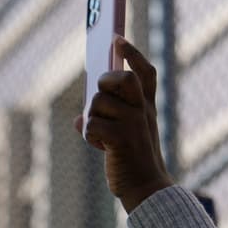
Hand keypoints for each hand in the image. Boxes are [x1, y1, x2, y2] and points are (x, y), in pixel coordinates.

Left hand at [74, 37, 173, 212]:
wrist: (147, 188)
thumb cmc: (133, 160)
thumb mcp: (126, 135)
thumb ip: (108, 120)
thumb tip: (79, 118)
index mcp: (147, 107)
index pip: (144, 73)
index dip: (131, 54)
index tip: (116, 39)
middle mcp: (143, 111)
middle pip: (121, 78)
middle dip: (105, 82)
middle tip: (102, 100)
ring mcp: (134, 123)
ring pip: (98, 103)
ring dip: (93, 119)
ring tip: (101, 137)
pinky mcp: (121, 138)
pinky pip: (91, 124)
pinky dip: (89, 136)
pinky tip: (99, 147)